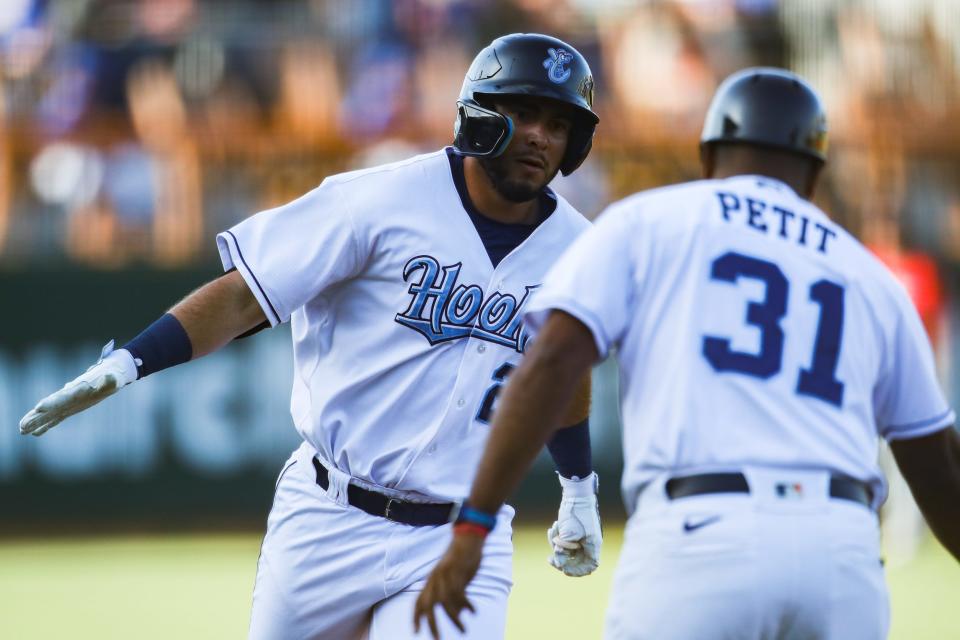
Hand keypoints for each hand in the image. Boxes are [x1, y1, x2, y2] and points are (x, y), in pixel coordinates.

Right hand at [19, 342, 138, 436]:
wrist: (109, 375)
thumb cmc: (113, 378)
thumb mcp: (114, 380)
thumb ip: (110, 380)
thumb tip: (109, 376)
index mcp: (77, 390)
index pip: (62, 397)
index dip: (52, 402)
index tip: (39, 407)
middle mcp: (69, 397)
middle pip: (49, 408)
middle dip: (36, 416)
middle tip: (22, 425)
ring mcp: (68, 404)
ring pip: (48, 414)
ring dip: (35, 422)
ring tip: (21, 430)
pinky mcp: (70, 409)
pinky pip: (55, 419)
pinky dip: (46, 425)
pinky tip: (34, 433)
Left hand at [413, 531, 484, 639]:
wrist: (467, 539)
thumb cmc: (461, 560)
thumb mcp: (453, 578)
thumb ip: (451, 595)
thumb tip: (457, 615)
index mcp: (431, 580)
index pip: (418, 601)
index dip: (416, 617)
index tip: (415, 631)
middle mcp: (436, 580)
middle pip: (429, 607)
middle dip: (432, 625)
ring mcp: (446, 577)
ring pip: (447, 605)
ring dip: (454, 620)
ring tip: (464, 630)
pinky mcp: (458, 575)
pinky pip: (460, 596)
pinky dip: (466, 606)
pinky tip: (473, 611)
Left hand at [548, 472, 601, 576]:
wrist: (576, 493)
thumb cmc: (576, 512)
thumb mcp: (568, 533)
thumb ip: (563, 550)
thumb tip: (558, 562)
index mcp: (593, 544)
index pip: (589, 566)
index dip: (578, 571)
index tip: (564, 570)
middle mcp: (589, 543)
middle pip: (577, 560)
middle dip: (562, 559)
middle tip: (550, 558)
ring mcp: (582, 537)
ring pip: (569, 550)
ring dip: (558, 544)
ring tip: (553, 529)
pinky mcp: (575, 531)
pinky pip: (566, 541)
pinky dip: (558, 537)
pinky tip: (554, 527)